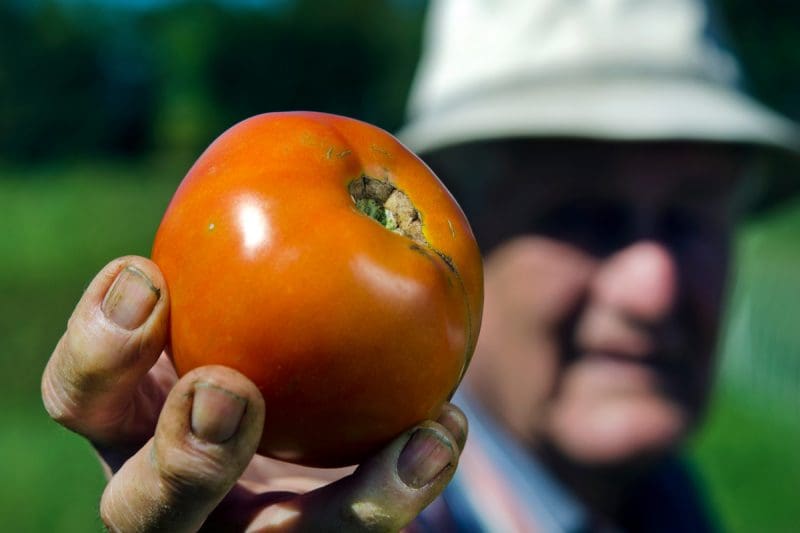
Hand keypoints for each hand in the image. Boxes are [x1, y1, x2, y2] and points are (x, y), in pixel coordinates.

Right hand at [42, 256, 466, 531]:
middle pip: (142, 509)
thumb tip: (349, 176)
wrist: (303, 412)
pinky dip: (407, 486)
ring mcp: (243, 530)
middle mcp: (170, 489)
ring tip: (419, 442)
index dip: (99, 346)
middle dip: (183, 457)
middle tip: (227, 391)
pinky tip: (442, 434)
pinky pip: (360, 531)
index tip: (147, 275)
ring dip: (343, 506)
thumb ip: (255, 250)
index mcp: (130, 418)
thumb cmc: (255, 327)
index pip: (82, 397)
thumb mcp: (238, 288)